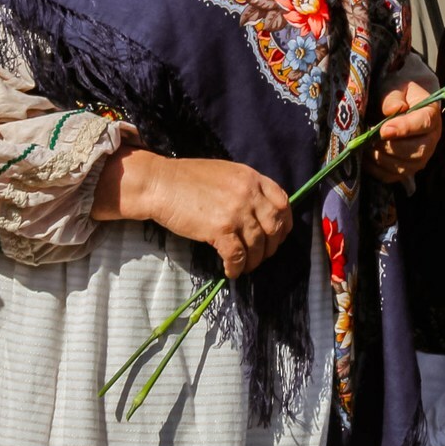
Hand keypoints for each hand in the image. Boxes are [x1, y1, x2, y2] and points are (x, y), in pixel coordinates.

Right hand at [97, 149, 291, 277]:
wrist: (159, 183)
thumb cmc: (186, 179)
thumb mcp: (224, 174)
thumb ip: (244, 188)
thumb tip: (258, 212)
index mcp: (251, 177)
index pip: (283, 202)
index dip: (284, 223)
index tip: (279, 234)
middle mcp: (248, 193)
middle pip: (275, 226)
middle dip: (272, 245)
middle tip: (262, 255)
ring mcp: (236, 211)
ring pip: (258, 245)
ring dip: (254, 261)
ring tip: (245, 266)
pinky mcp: (220, 229)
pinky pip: (237, 256)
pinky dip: (237, 267)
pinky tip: (230, 271)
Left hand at [369, 79, 442, 183]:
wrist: (397, 104)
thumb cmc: (396, 93)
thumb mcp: (395, 87)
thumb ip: (394, 96)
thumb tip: (395, 109)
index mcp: (431, 114)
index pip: (423, 124)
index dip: (404, 129)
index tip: (384, 130)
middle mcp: (431, 138)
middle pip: (416, 151)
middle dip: (389, 147)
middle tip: (369, 138)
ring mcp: (420, 157)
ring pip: (404, 167)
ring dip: (381, 158)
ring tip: (364, 145)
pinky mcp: (406, 169)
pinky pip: (392, 176)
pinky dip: (376, 169)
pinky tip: (364, 157)